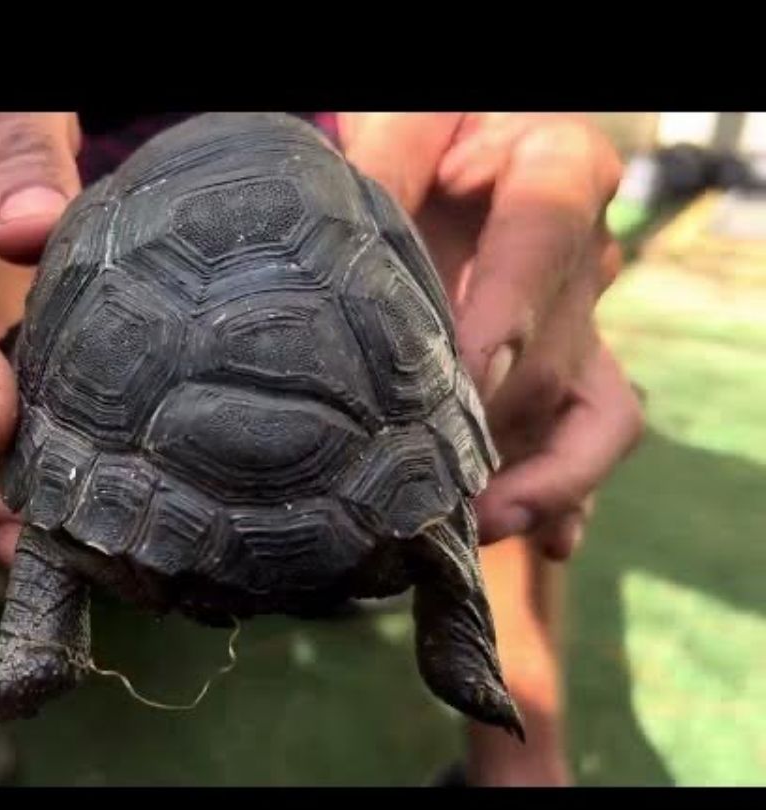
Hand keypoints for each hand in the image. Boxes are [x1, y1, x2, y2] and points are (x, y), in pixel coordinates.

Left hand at [340, 113, 643, 558]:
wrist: (441, 174)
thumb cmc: (418, 142)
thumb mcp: (403, 129)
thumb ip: (387, 159)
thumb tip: (354, 225)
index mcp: (557, 172)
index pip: (546, 230)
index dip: (513, 303)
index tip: (472, 369)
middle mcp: (585, 258)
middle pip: (554, 346)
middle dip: (496, 415)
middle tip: (431, 471)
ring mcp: (583, 328)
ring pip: (596, 416)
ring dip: (548, 480)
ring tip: (485, 524)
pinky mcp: (568, 382)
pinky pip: (589, 446)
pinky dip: (567, 497)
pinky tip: (537, 540)